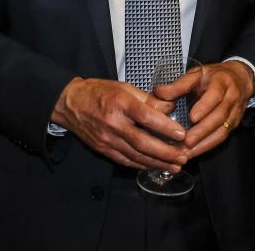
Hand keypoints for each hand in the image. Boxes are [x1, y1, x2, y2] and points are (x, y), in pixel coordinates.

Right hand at [51, 77, 186, 170]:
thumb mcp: (125, 88)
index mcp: (121, 104)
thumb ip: (148, 99)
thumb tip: (170, 107)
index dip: (166, 127)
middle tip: (184, 157)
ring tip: (175, 166)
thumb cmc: (100, 92)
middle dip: (166, 152)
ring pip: (135, 155)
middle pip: (143, 142)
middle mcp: (114, 123)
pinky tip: (154, 166)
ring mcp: (107, 139)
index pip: (146, 117)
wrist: (70, 103)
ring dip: (157, 163)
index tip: (182, 134)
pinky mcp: (103, 150)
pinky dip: (141, 165)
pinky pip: (125, 160)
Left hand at [171, 61, 253, 157]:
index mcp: (222, 82)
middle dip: (203, 130)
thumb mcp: (198, 73)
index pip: (215, 94)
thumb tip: (159, 93)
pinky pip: (221, 138)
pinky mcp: (233, 125)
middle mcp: (231, 98)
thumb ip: (180, 84)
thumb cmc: (214, 77)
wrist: (240, 79)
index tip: (192, 117)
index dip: (205, 106)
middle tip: (186, 141)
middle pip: (219, 116)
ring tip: (186, 152)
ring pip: (222, 130)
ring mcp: (234, 113)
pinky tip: (192, 153)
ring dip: (204, 143)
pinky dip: (206, 147)